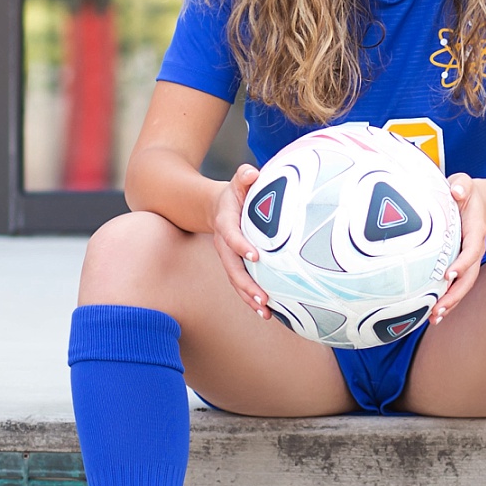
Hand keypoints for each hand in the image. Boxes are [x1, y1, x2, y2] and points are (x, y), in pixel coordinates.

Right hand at [211, 164, 270, 318]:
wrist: (218, 207)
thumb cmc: (236, 193)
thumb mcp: (238, 181)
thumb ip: (244, 176)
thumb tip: (252, 173)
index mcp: (226, 223)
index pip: (231, 236)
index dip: (241, 246)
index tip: (256, 256)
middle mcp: (224, 244)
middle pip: (232, 267)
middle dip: (245, 284)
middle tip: (262, 298)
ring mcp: (228, 258)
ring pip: (236, 280)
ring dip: (249, 297)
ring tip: (265, 312)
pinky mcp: (235, 266)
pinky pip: (242, 284)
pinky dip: (252, 299)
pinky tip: (267, 313)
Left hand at [431, 173, 485, 322]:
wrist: (481, 202)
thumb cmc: (466, 191)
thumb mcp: (465, 183)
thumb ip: (461, 185)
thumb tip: (456, 191)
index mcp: (475, 231)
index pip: (471, 249)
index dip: (462, 263)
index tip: (448, 275)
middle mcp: (474, 248)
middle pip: (469, 276)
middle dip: (455, 294)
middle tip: (439, 308)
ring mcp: (469, 259)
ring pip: (463, 285)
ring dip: (451, 302)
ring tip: (435, 318)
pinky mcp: (461, 265)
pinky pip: (456, 285)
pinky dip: (448, 300)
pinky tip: (433, 314)